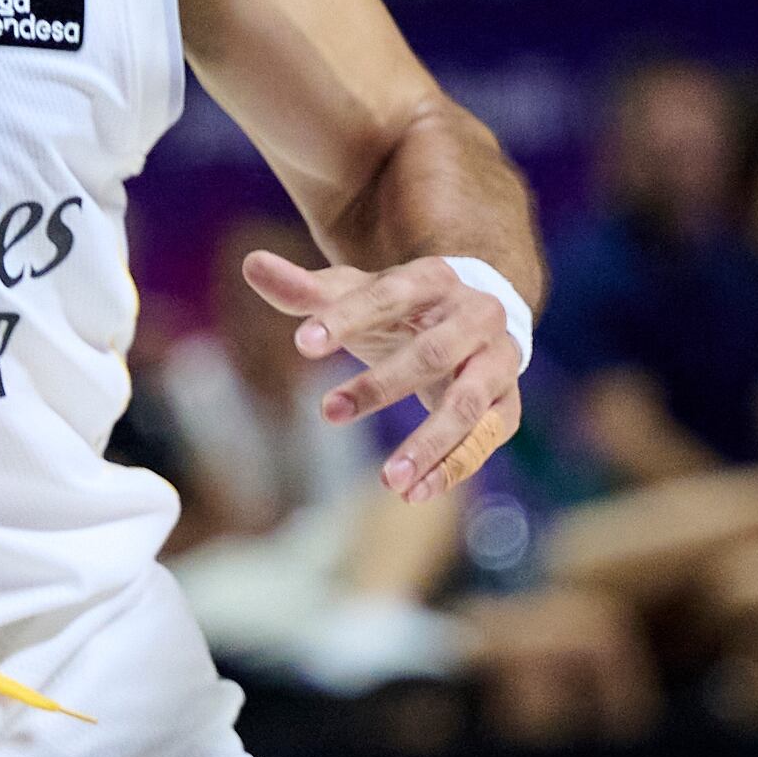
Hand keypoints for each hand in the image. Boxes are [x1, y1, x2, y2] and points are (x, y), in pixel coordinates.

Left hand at [246, 248, 525, 503]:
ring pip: (468, 403)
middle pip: (432, 352)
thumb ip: (307, 291)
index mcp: (433, 279)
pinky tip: (415, 492)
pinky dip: (454, 466)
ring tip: (388, 480)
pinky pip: (485, 437)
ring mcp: (497, 361)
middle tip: (328, 412)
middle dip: (382, 385)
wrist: (475, 317)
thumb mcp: (355, 292)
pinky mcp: (506, 403)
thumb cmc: (401, 307)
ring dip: (430, 442)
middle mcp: (475, 316)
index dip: (346, 317)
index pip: (387, 295)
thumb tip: (251, 264)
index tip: (302, 344)